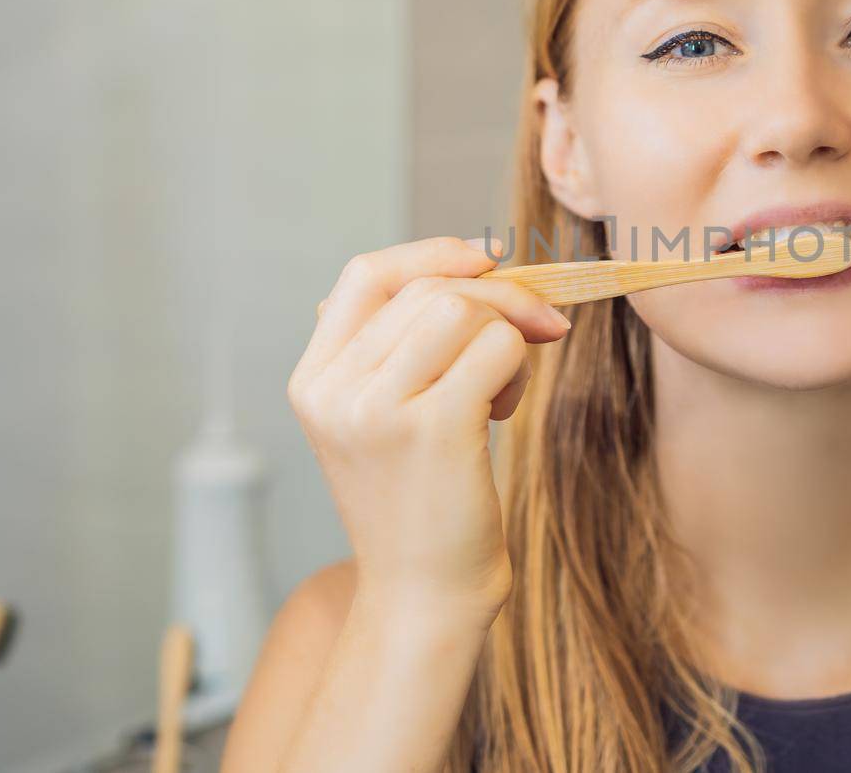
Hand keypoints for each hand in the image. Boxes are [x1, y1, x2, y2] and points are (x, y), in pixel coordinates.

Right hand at [286, 236, 569, 625]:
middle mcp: (333, 390)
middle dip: (499, 299)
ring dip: (507, 338)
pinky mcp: (432, 428)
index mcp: (312, 380)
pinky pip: (498, 349)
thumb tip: (476, 264)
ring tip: (500, 393)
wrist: (426, 596)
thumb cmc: (421, 503)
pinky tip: (502, 414)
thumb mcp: (383, 419)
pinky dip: (518, 370)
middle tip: (538, 333)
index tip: (489, 260)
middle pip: (429, 289)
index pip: (364, 275)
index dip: (431, 253)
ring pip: (464, 310)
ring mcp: (376, 409)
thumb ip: (400, 346)